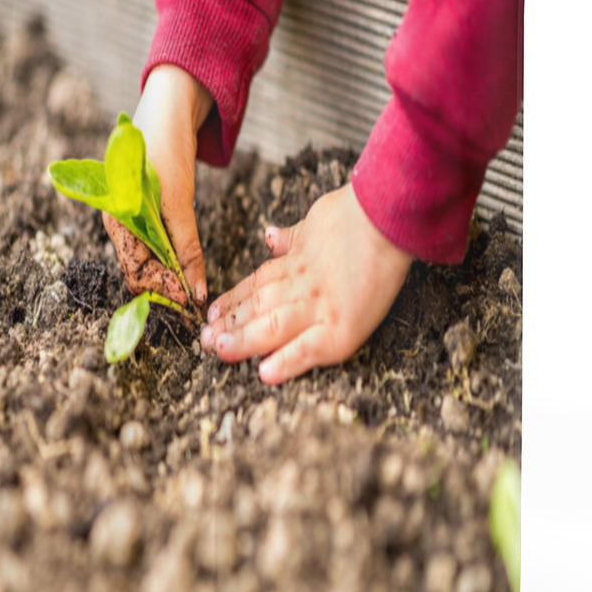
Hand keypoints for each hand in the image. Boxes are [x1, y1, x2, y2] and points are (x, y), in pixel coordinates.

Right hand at [104, 65, 212, 308]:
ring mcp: (133, 218)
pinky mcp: (148, 212)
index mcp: (118, 219)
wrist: (171, 107)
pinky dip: (174, 261)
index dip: (163, 291)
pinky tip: (189, 270)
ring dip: (172, 278)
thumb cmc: (167, 148)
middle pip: (141, 271)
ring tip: (196, 292)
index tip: (191, 303)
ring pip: (151, 261)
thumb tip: (196, 292)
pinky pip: (157, 246)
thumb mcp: (179, 202)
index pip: (136, 272)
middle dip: (167, 290)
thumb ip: (186, 248)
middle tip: (196, 305)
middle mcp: (121, 222)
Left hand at [200, 184, 412, 384]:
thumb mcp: (317, 221)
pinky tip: (266, 374)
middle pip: (257, 307)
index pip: (256, 285)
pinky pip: (308, 349)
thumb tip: (270, 236)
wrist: (386, 216)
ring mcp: (318, 306)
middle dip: (230, 324)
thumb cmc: (358, 216)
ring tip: (220, 351)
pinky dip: (287, 362)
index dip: (232, 301)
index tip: (212, 314)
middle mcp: (301, 285)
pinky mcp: (340, 326)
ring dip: (244, 340)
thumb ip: (292, 236)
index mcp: (296, 262)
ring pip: (271, 326)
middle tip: (205, 340)